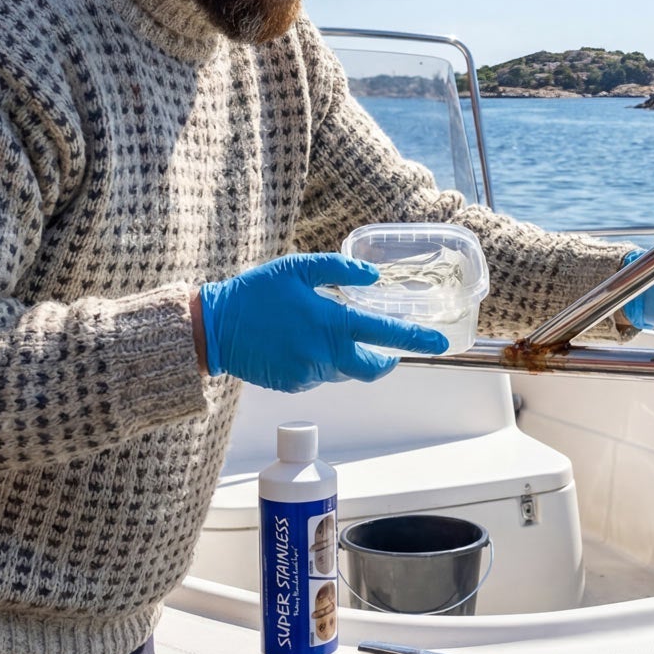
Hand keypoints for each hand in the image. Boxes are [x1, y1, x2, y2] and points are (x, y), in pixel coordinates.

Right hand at [196, 254, 448, 392]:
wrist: (213, 327)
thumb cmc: (256, 292)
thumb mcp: (299, 268)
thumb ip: (340, 271)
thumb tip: (373, 276)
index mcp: (330, 323)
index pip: (385, 335)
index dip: (415, 340)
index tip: (440, 343)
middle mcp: (324, 355)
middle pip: (370, 368)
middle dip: (384, 360)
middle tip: (387, 347)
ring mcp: (308, 374)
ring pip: (344, 371)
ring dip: (347, 356)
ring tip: (326, 332)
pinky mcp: (293, 385)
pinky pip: (319, 375)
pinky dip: (321, 362)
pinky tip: (301, 344)